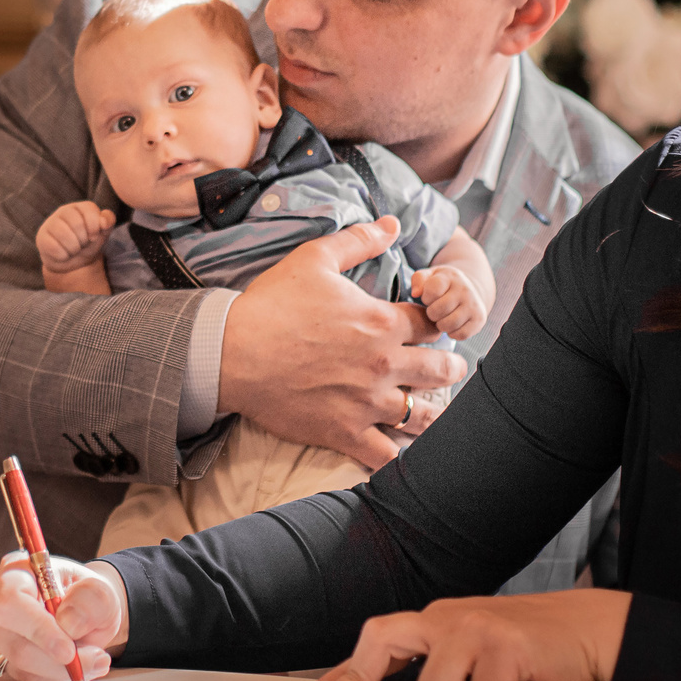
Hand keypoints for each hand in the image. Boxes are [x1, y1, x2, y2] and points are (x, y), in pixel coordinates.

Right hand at [0, 552, 127, 680]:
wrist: (77, 612)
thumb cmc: (83, 598)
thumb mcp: (99, 591)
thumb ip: (91, 601)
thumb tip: (69, 625)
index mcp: (13, 571)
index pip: (11, 602)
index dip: (38, 630)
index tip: (68, 652)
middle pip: (14, 645)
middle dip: (59, 663)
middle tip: (96, 660)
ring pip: (16, 669)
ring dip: (57, 674)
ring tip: (88, 661)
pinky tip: (63, 668)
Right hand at [36, 201, 114, 275]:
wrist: (72, 262)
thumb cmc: (88, 244)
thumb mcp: (102, 233)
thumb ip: (108, 222)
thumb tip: (104, 222)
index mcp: (80, 207)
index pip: (89, 210)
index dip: (94, 227)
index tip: (93, 237)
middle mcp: (64, 211)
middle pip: (77, 224)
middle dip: (83, 240)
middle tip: (81, 244)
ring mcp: (50, 223)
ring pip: (65, 236)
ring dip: (74, 249)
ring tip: (73, 249)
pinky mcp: (41, 237)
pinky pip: (55, 248)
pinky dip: (63, 256)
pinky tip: (63, 253)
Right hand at [217, 217, 465, 468]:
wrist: (230, 352)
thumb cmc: (271, 304)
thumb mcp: (314, 258)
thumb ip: (358, 240)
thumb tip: (393, 224)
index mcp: (382, 322)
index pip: (433, 325)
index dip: (437, 325)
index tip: (430, 328)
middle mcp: (384, 364)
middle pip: (441, 370)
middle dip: (450, 368)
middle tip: (449, 369)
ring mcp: (366, 403)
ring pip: (424, 416)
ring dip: (435, 412)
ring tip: (434, 410)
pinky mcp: (345, 433)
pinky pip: (387, 456)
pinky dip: (400, 455)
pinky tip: (402, 450)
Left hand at [306, 590, 631, 680]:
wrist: (584, 629)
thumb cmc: (525, 647)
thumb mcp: (474, 646)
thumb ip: (438, 661)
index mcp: (438, 618)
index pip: (380, 636)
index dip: (348, 669)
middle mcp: (449, 616)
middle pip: (385, 640)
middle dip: (361, 677)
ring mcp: (475, 628)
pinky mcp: (503, 645)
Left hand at [409, 265, 487, 340]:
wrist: (471, 289)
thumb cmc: (444, 284)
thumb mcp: (430, 275)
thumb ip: (418, 279)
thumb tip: (415, 293)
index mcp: (451, 277)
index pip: (432, 290)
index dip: (426, 297)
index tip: (430, 297)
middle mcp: (465, 290)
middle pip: (437, 310)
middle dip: (432, 313)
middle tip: (436, 310)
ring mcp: (474, 305)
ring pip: (448, 324)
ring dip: (441, 325)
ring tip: (443, 318)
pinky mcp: (479, 319)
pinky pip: (460, 335)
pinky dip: (453, 334)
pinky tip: (452, 325)